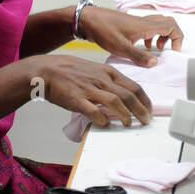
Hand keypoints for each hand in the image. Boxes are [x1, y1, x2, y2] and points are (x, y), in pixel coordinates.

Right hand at [26, 55, 152, 127]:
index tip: (149, 110)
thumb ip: (108, 80)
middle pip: (129, 96)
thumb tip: (121, 93)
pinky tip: (106, 124)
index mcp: (108, 72)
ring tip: (129, 124)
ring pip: (115, 103)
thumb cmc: (69, 70)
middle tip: (146, 120)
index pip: (134, 86)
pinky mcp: (77, 100)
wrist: (45, 70)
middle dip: (141, 110)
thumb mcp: (94, 69)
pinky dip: (102, 119)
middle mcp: (102, 80)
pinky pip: (93, 111)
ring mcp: (90, 89)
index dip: (145, 101)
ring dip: (125, 116)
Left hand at [78, 7, 183, 66]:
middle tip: (166, 50)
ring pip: (158, 24)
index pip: (171, 25)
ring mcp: (137, 22)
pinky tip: (142, 46)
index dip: (178, 38)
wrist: (87, 20)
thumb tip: (155, 63)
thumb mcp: (120, 47)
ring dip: (161, 36)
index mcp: (145, 26)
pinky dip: (151, 36)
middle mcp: (143, 22)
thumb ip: (138, 56)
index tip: (173, 51)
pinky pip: (148, 27)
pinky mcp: (130, 24)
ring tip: (155, 50)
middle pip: (167, 23)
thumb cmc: (102, 30)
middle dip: (172, 36)